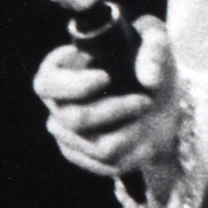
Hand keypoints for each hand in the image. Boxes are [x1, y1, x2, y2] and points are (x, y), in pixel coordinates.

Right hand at [35, 15, 183, 185]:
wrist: (161, 104)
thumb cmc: (146, 64)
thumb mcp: (155, 42)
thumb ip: (155, 46)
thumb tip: (149, 78)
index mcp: (59, 72)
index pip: (47, 84)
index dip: (74, 86)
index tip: (106, 77)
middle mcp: (57, 105)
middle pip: (75, 119)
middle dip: (117, 110)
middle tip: (145, 99)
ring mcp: (68, 135)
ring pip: (100, 147)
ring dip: (134, 132)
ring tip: (147, 117)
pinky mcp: (85, 159)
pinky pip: (111, 166)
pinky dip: (137, 153)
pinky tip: (146, 139)